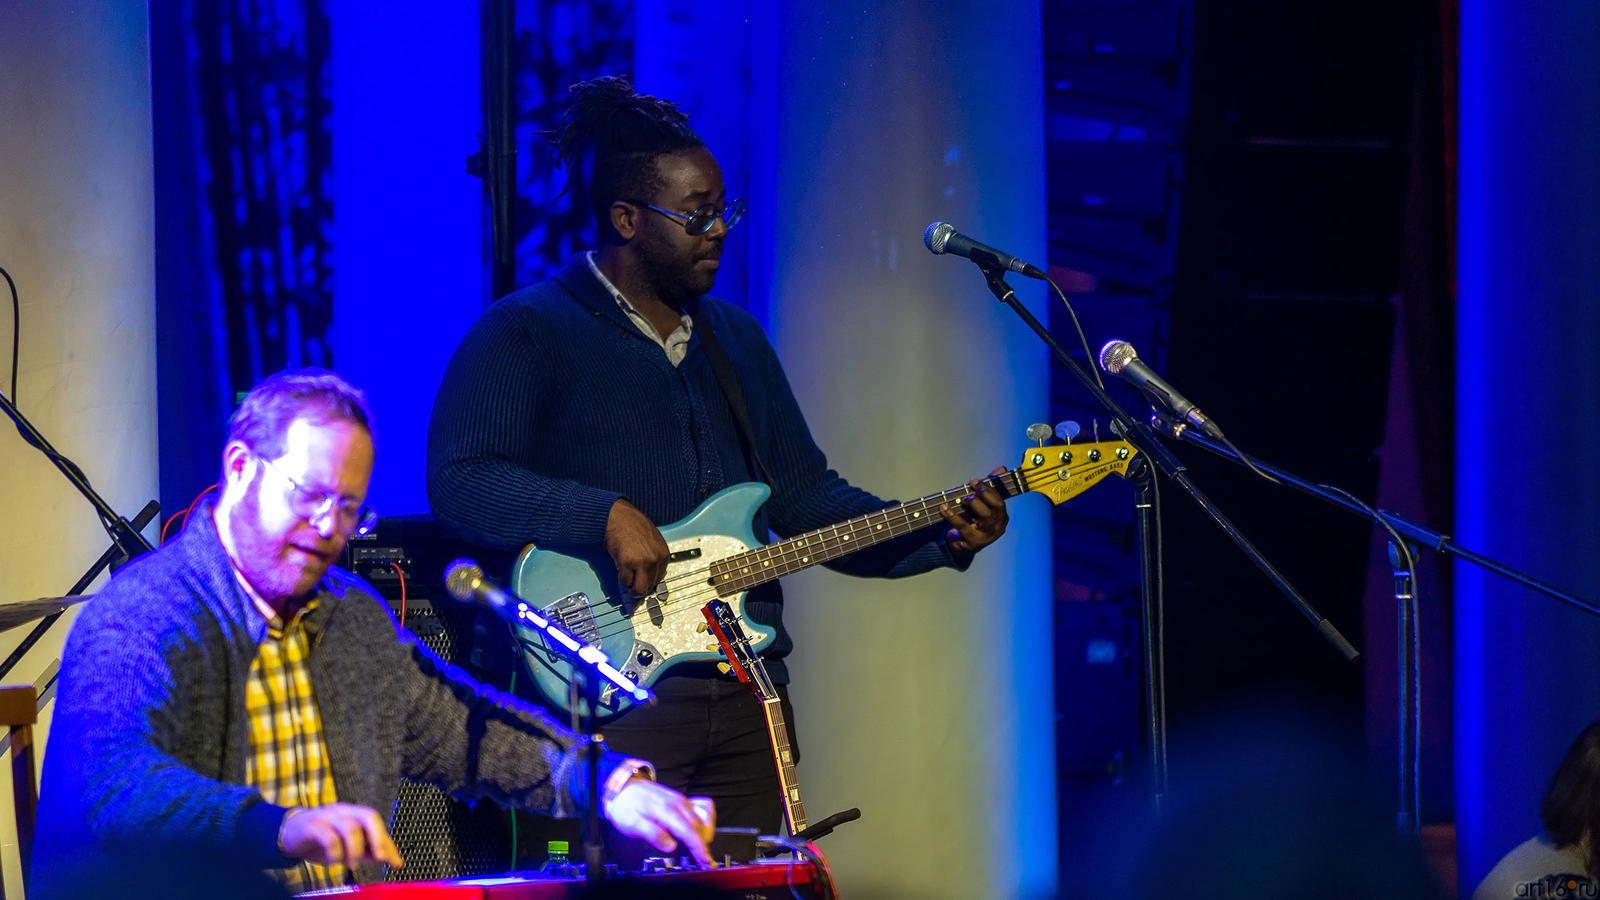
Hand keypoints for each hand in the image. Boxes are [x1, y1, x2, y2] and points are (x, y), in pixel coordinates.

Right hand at [278, 803, 403, 868]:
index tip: (396, 863)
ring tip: (352, 864)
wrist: (288, 834)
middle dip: (378, 839)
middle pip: (369, 816)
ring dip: (355, 850)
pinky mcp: (312, 825)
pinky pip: (329, 837)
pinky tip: (333, 862)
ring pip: (350, 828)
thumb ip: (366, 850)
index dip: (388, 843)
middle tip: (379, 859)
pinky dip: (335, 853)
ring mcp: (327, 816)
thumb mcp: (346, 847)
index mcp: (354, 814)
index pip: (378, 825)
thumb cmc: (320, 840)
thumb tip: (388, 858)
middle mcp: (344, 811)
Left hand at [605, 779, 715, 865]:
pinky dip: (703, 822)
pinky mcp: (681, 800)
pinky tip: (695, 831)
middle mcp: (677, 803)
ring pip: (702, 819)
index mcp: (666, 810)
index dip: (698, 846)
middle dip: (702, 845)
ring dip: (703, 835)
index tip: (704, 859)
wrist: (624, 788)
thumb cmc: (626, 806)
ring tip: (696, 848)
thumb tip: (670, 846)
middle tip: (700, 860)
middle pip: (699, 827)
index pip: (688, 831)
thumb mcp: (632, 824)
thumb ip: (652, 834)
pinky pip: (700, 810)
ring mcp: (681, 800)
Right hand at [606, 498, 669, 596]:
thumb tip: (649, 575)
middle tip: (633, 583)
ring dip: (631, 585)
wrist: (618, 516)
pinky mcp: (628, 563)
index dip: (648, 581)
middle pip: (651, 586)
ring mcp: (643, 562)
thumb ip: (653, 557)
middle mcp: (656, 559)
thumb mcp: (650, 541)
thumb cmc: (631, 524)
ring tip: (627, 576)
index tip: (642, 582)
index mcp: (664, 553)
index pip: (660, 578)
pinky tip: (620, 569)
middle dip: (640, 586)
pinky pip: (626, 582)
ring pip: (639, 589)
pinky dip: (622, 579)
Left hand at [939, 468, 1010, 556]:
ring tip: (963, 499)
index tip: (974, 481)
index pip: (1000, 500)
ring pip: (985, 517)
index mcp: (1002, 516)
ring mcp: (987, 536)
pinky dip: (952, 516)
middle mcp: (998, 526)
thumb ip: (989, 487)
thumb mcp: (981, 505)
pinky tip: (944, 508)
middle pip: (996, 508)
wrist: (963, 546)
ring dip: (973, 504)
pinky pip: (963, 526)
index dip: (988, 489)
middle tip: (970, 488)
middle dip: (984, 495)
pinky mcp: (973, 542)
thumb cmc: (974, 522)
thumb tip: (1001, 468)